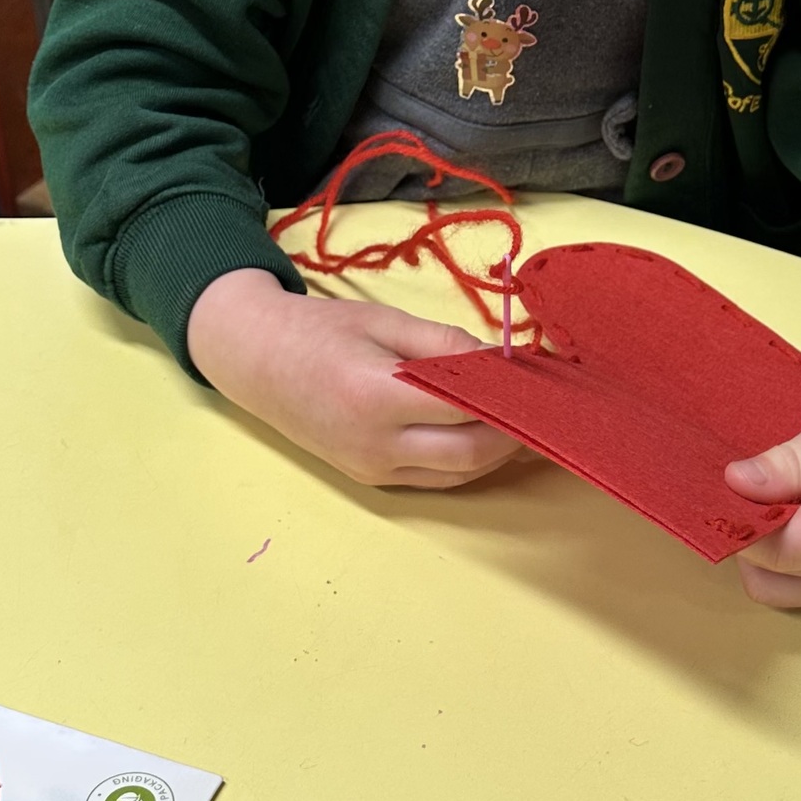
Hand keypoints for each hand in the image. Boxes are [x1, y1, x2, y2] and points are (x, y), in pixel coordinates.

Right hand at [188, 268, 521, 489]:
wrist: (255, 360)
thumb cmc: (319, 331)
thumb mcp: (384, 322)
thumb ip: (444, 344)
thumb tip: (502, 359)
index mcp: (376, 396)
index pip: (464, 409)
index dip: (508, 397)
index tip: (542, 378)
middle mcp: (375, 444)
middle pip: (468, 454)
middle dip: (514, 434)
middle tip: (544, 405)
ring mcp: (371, 468)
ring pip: (456, 474)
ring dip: (496, 453)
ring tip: (526, 419)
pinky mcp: (370, 478)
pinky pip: (434, 478)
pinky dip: (466, 460)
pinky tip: (487, 434)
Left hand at [724, 381, 800, 609]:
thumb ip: (789, 464)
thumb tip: (733, 484)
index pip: (769, 550)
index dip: (737, 519)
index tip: (728, 482)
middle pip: (765, 572)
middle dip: (748, 532)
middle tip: (762, 481)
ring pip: (773, 588)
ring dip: (765, 549)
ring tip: (786, 496)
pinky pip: (796, 589)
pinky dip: (784, 560)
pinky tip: (800, 514)